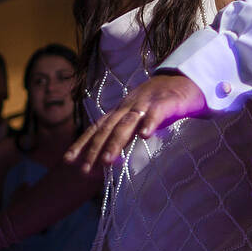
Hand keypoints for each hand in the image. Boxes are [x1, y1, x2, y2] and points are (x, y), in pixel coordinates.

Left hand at [65, 73, 207, 172]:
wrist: (183, 80)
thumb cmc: (159, 103)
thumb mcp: (138, 118)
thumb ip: (125, 134)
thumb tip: (110, 158)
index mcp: (120, 112)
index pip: (97, 128)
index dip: (82, 143)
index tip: (68, 160)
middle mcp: (128, 107)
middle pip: (108, 129)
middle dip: (95, 149)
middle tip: (86, 169)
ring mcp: (146, 103)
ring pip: (128, 123)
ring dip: (116, 142)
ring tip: (107, 160)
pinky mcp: (166, 102)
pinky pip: (156, 113)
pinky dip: (150, 123)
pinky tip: (145, 137)